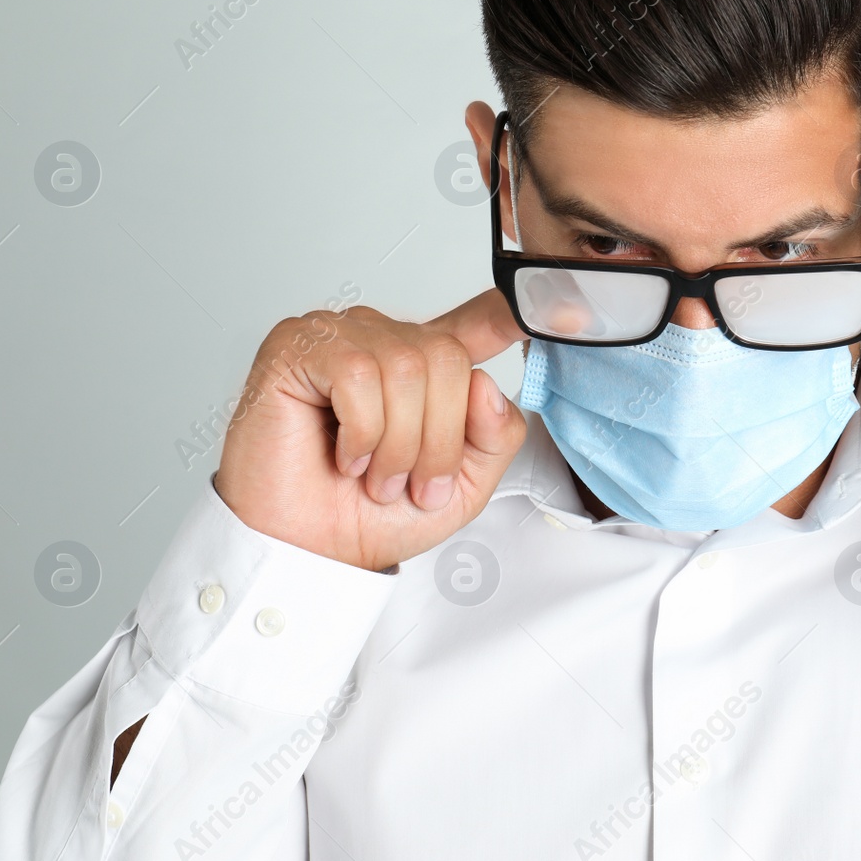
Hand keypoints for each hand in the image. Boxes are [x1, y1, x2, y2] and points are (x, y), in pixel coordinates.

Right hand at [214, 291, 527, 571]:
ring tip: (373, 474)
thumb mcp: (463, 486)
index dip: (508, 314)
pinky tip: (343, 454)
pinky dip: (360, 431)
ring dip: (396, 443)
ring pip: (404, 367)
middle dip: (437, 438)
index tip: (562, 309)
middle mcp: (385, 340)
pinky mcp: (297, 345)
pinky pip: (357, 374)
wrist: (311, 552)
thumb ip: (495, 436)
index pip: (477, 323)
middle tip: (407, 482)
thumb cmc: (370, 515)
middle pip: (448, 358)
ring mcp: (340, 336)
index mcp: (425, 366)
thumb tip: (487, 387)